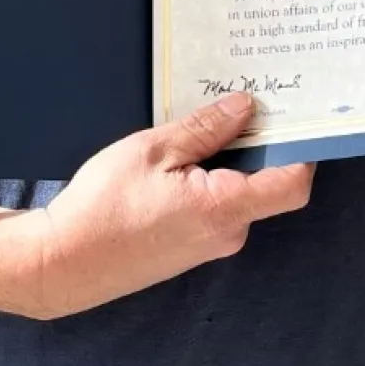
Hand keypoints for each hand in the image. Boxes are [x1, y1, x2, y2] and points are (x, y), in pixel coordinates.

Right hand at [13, 91, 314, 319]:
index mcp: (225, 208)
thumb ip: (204, 128)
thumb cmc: (103, 206)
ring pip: (238, 192)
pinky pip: (216, 207)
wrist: (62, 264)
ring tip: (197, 127)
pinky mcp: (190, 249)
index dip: (302, 147)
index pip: (293, 182)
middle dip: (256, 142)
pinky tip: (178, 161)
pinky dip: (208, 179)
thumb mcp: (153, 150)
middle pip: (266, 182)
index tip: (294, 112)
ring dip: (226, 160)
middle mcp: (228, 233)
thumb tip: (246, 107)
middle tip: (237, 101)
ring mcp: (210, 246)